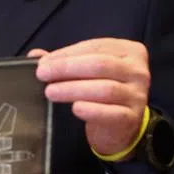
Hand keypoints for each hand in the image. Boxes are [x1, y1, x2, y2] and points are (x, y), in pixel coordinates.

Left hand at [31, 38, 150, 156]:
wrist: (120, 126)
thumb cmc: (101, 90)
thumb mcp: (87, 71)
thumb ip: (65, 60)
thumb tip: (35, 56)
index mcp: (129, 50)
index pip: (96, 47)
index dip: (67, 54)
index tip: (43, 62)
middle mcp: (138, 70)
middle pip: (100, 65)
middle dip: (67, 68)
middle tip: (42, 74)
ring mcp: (138, 94)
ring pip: (105, 89)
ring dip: (73, 89)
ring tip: (51, 92)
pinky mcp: (132, 117)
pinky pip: (111, 112)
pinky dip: (92, 110)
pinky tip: (75, 108)